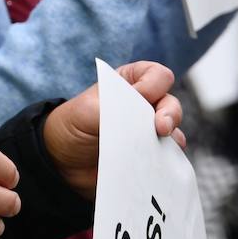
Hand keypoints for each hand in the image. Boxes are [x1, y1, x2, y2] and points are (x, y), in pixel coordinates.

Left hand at [42, 61, 183, 199]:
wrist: (63, 164)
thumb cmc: (72, 127)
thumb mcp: (88, 112)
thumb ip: (115, 108)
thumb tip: (148, 116)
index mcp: (127, 83)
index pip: (156, 74)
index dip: (155, 84)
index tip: (143, 97)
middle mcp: (142, 105)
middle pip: (171, 102)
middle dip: (170, 114)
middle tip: (161, 129)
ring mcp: (147, 130)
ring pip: (174, 130)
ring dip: (170, 138)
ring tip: (158, 145)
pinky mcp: (149, 154)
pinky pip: (168, 155)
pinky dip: (167, 157)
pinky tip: (159, 160)